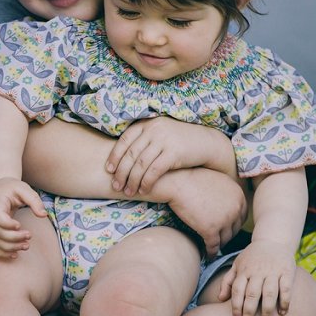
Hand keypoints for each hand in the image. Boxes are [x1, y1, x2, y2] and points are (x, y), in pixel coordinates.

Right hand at [0, 177, 47, 258]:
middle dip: (13, 237)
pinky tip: (15, 255)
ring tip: (26, 246)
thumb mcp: (24, 188)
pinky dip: (3, 253)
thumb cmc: (12, 188)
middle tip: (29, 235)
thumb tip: (43, 215)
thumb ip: (34, 200)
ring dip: (10, 247)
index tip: (19, 225)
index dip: (6, 223)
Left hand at [106, 117, 229, 195]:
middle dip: (121, 172)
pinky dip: (146, 182)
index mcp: (148, 124)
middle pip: (130, 154)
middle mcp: (154, 130)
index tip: (109, 170)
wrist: (206, 142)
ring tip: (128, 192)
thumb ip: (144, 139)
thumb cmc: (179, 140)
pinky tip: (143, 190)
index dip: (114, 156)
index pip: (124, 140)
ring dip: (132, 180)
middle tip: (115, 186)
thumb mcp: (160, 132)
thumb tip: (122, 156)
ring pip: (140, 164)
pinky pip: (154, 171)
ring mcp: (164, 141)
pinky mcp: (173, 153)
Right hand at [165, 168, 246, 259]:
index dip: (235, 223)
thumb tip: (227, 205)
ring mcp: (224, 220)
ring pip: (225, 239)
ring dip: (219, 244)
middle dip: (228, 234)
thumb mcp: (218, 181)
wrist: (178, 182)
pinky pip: (213, 246)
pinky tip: (208, 255)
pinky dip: (211, 252)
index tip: (228, 227)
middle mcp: (235, 208)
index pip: (242, 215)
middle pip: (235, 228)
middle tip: (221, 239)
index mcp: (238, 195)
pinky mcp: (211, 229)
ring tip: (214, 247)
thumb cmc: (192, 179)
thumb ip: (227, 193)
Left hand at [218, 240, 296, 315]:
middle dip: (249, 310)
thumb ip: (228, 281)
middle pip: (252, 293)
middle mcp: (257, 271)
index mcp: (244, 270)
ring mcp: (272, 271)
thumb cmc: (252, 256)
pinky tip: (282, 312)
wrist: (273, 240)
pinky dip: (285, 301)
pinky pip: (286, 288)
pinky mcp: (286, 271)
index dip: (236, 304)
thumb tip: (220, 298)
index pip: (237, 289)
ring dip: (267, 308)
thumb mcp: (237, 264)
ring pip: (269, 292)